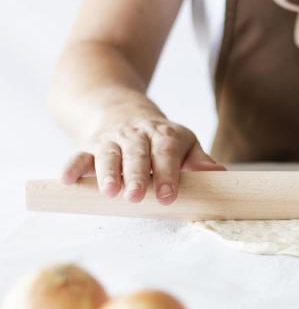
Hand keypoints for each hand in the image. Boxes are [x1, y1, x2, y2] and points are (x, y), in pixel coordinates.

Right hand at [60, 118, 224, 204]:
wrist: (125, 112)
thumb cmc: (162, 139)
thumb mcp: (185, 143)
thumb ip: (200, 160)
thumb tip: (220, 173)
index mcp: (165, 135)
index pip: (167, 152)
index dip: (168, 174)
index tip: (169, 196)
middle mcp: (137, 135)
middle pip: (137, 154)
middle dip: (137, 175)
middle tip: (137, 196)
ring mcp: (112, 140)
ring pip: (108, 154)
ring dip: (108, 173)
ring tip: (111, 192)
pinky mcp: (90, 146)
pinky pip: (79, 155)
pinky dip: (73, 167)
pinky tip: (68, 180)